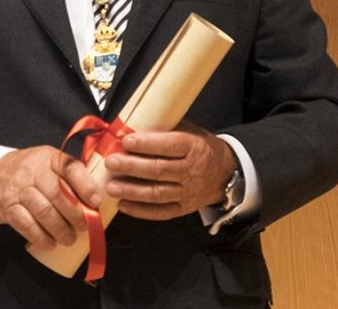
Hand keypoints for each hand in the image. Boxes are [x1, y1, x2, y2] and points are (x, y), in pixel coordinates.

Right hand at [0, 146, 101, 249]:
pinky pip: (26, 224)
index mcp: (48, 157)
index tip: (96, 202)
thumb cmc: (29, 173)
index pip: (70, 167)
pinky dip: (40, 237)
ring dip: (60, 229)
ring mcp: (17, 188)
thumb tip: (97, 203)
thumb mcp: (49, 164)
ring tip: (69, 239)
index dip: (86, 185)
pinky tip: (50, 243)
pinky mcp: (7, 206)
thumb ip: (70, 177)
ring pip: (43, 211)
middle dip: (75, 214)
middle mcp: (32, 170)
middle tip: (84, 227)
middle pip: (57, 192)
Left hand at [103, 121, 235, 219]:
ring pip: (158, 193)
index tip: (126, 141)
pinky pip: (162, 212)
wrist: (225, 172)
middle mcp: (191, 171)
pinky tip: (123, 205)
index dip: (147, 144)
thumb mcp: (188, 130)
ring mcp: (188, 192)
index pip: (170, 146)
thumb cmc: (198, 147)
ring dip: (132, 191)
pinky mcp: (184, 208)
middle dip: (132, 167)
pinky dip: (141, 211)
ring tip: (111, 187)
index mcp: (193, 147)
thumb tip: (129, 125)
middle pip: (159, 170)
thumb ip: (163, 128)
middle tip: (111, 163)